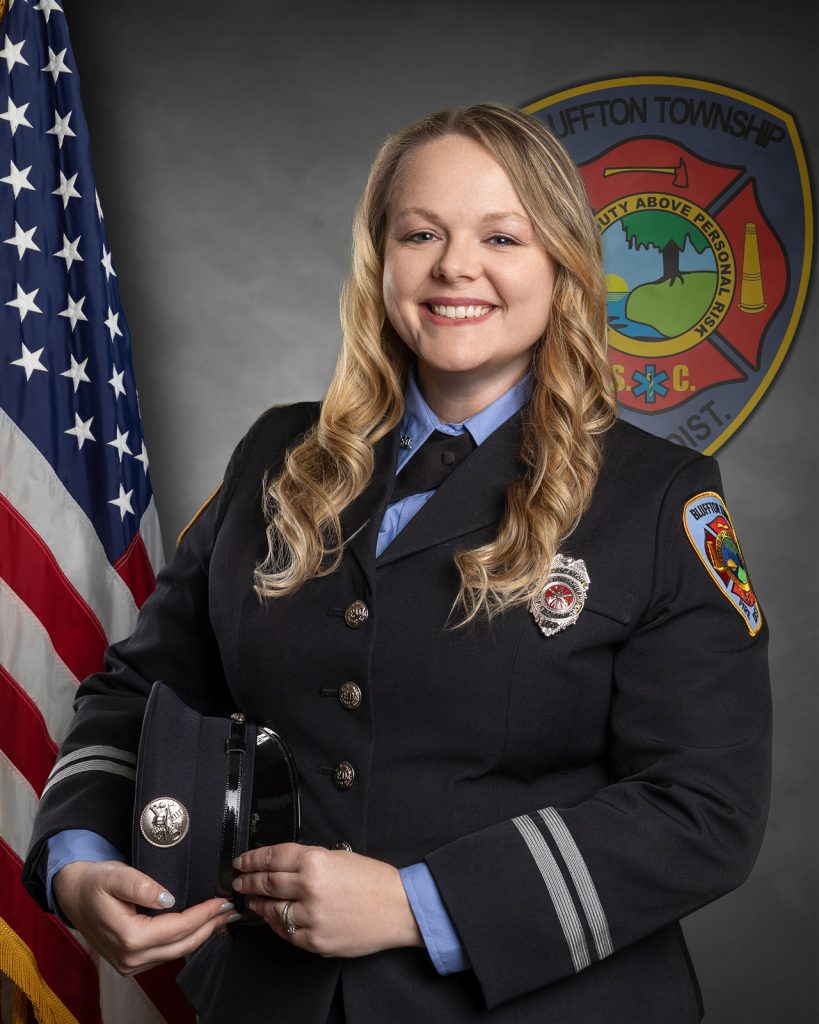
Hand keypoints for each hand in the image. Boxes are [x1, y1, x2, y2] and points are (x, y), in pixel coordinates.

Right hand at [53, 860, 238, 974]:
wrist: (72, 894)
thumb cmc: (93, 882)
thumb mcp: (114, 875)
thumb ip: (141, 885)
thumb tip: (168, 898)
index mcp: (129, 937)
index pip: (177, 927)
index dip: (203, 914)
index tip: (222, 901)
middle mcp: (130, 957)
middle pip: (182, 945)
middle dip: (210, 927)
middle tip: (231, 910)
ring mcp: (130, 964)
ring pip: (176, 953)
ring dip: (201, 934)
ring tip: (221, 917)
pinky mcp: (131, 962)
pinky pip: (166, 954)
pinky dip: (185, 940)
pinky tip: (198, 927)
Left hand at [232, 843, 423, 957]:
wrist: (398, 908)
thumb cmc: (373, 880)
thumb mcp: (339, 857)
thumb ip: (308, 860)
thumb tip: (279, 865)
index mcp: (316, 861)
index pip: (272, 857)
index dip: (252, 859)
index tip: (241, 861)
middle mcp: (309, 888)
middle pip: (266, 883)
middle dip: (248, 881)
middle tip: (239, 881)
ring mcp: (311, 917)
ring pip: (272, 911)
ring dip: (258, 904)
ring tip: (252, 900)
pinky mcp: (315, 941)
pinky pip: (287, 933)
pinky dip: (277, 924)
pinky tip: (273, 918)